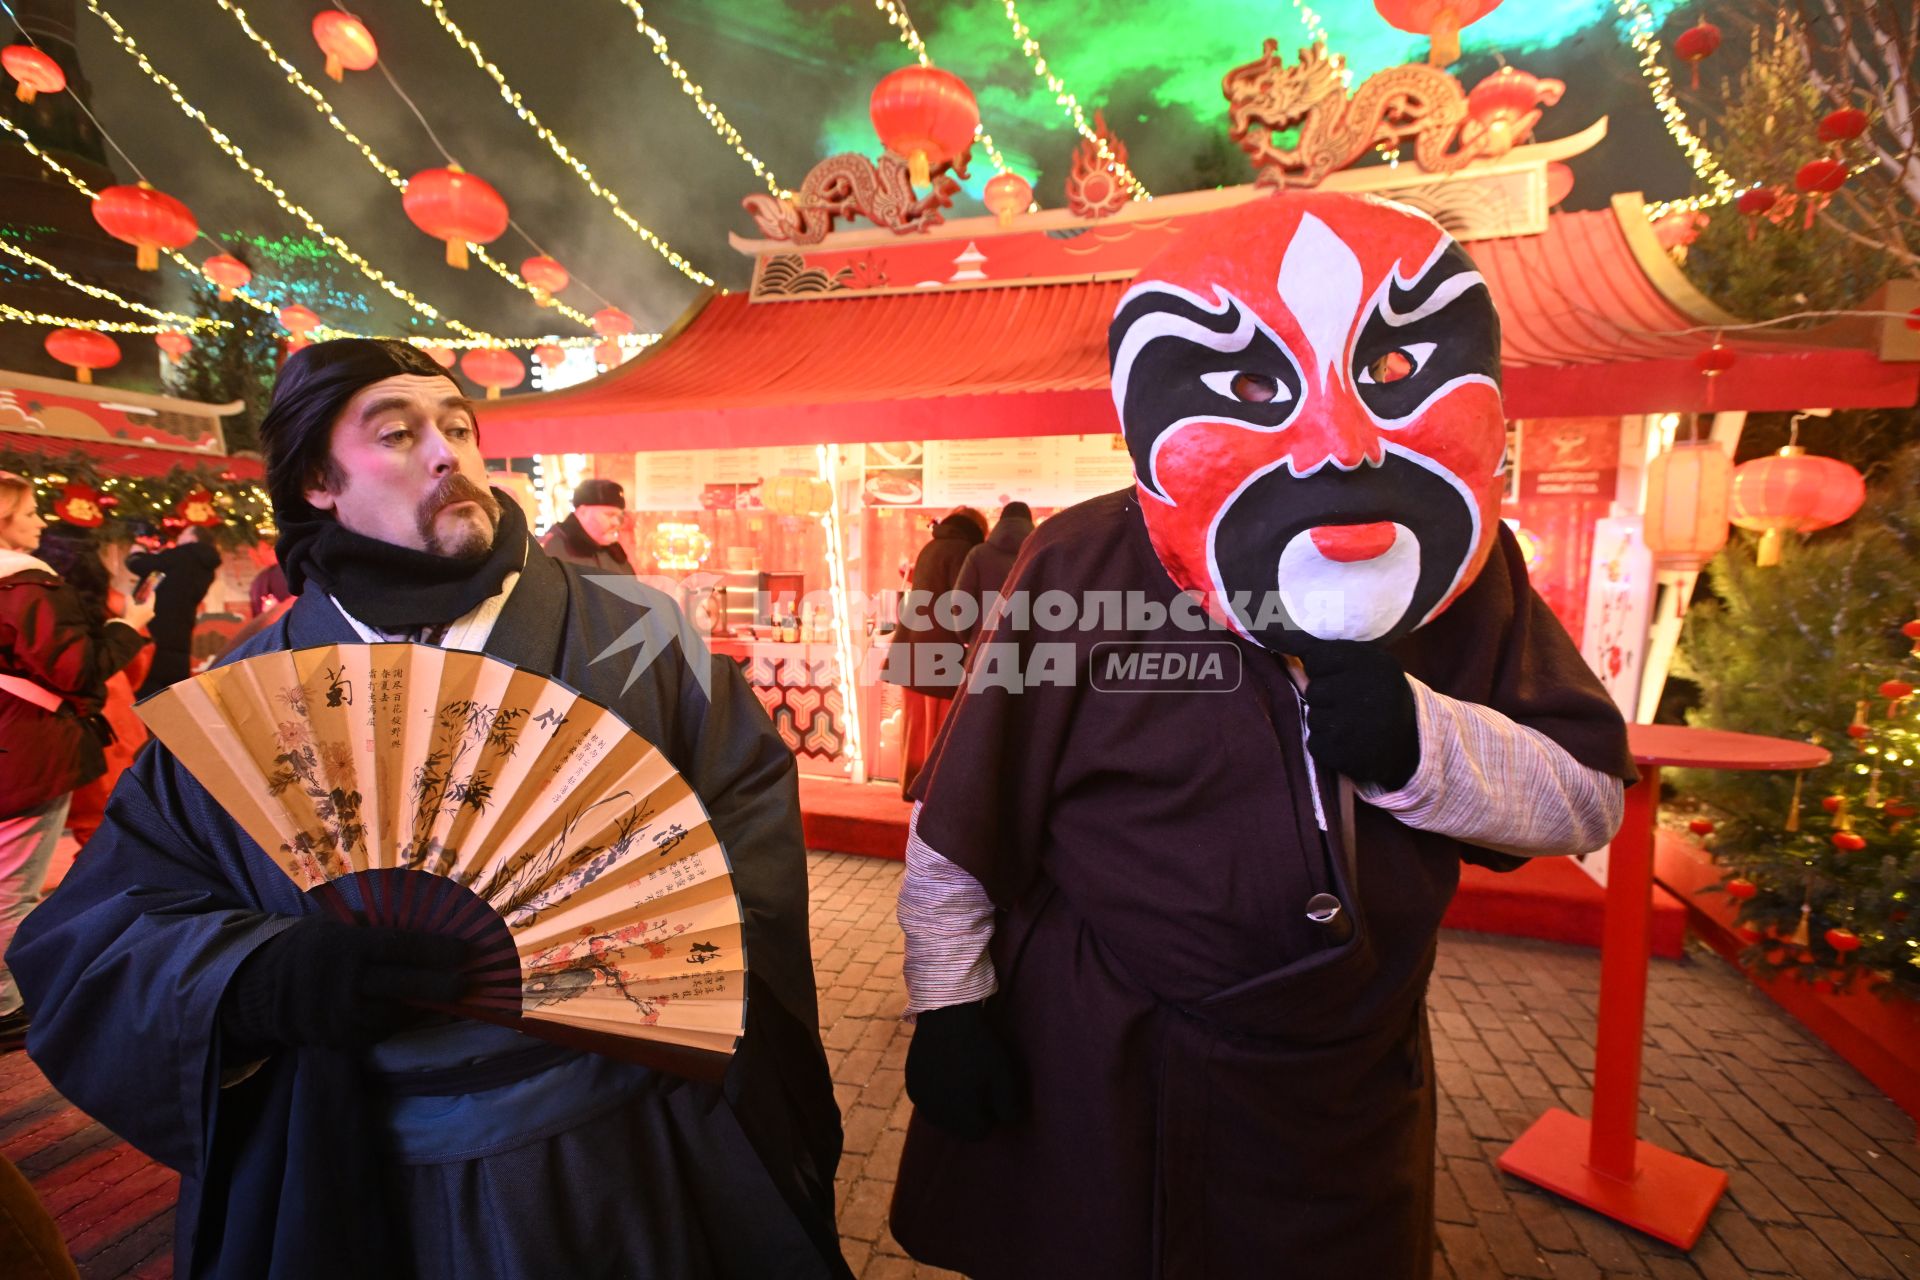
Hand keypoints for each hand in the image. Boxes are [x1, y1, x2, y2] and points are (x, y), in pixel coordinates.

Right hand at [117, 595, 155, 632]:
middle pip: (150, 603)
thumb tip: (129, 595)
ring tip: (141, 601)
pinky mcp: (146, 621)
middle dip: (147, 599)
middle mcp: (151, 612)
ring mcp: (149, 617)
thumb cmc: (131, 615)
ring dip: (145, 605)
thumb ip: (129, 598)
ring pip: (148, 608)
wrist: (129, 627)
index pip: (152, 598)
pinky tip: (139, 609)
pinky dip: (143, 609)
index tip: (152, 590)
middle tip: (145, 595)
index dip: (151, 594)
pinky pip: (146, 613)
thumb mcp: (129, 605)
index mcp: (149, 607)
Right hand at [219, 917, 470, 1051]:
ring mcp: (339, 1015)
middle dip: (440, 986)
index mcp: (347, 946)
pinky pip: (378, 1032)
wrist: (261, 988)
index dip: (436, 950)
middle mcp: (343, 982)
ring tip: (441, 997)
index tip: (466, 951)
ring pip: (393, 1014)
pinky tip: (408, 1012)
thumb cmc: (312, 946)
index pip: (400, 947)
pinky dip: (395, 1022)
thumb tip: (427, 924)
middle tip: (468, 984)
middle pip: (402, 985)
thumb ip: (374, 926)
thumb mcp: (336, 923)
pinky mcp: (338, 1039)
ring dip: (420, 1007)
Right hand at [905, 1000, 1020, 1139]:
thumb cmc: (978, 1045)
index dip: (988, 1119)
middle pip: (956, 1129)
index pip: (977, 1134)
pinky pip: (927, 1102)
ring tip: (963, 1083)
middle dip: (969, 1117)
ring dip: (952, 1109)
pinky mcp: (911, 1084)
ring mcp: (919, 1098)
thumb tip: (1008, 1122)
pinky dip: (937, 1097)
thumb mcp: (1002, 1074)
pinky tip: (947, 1076)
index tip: (993, 1099)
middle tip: (980, 1090)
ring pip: (939, 1117)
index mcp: (957, 1113)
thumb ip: (1007, 1104)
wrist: (945, 1015)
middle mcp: (934, 1111)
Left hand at [1296, 640, 1420, 789]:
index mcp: (1371, 662)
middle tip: (1349, 704)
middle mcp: (1364, 692)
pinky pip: (1315, 743)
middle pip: (1313, 690)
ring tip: (1351, 724)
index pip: (1316, 658)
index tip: (1340, 677)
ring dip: (1325, 722)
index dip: (1322, 670)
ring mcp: (1354, 725)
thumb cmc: (1377, 693)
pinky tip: (1350, 742)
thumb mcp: (1365, 661)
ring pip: (1313, 718)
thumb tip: (1268, 631)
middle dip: (1324, 698)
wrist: (1411, 740)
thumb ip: (1324, 649)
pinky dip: (1327, 745)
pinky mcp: (1346, 753)